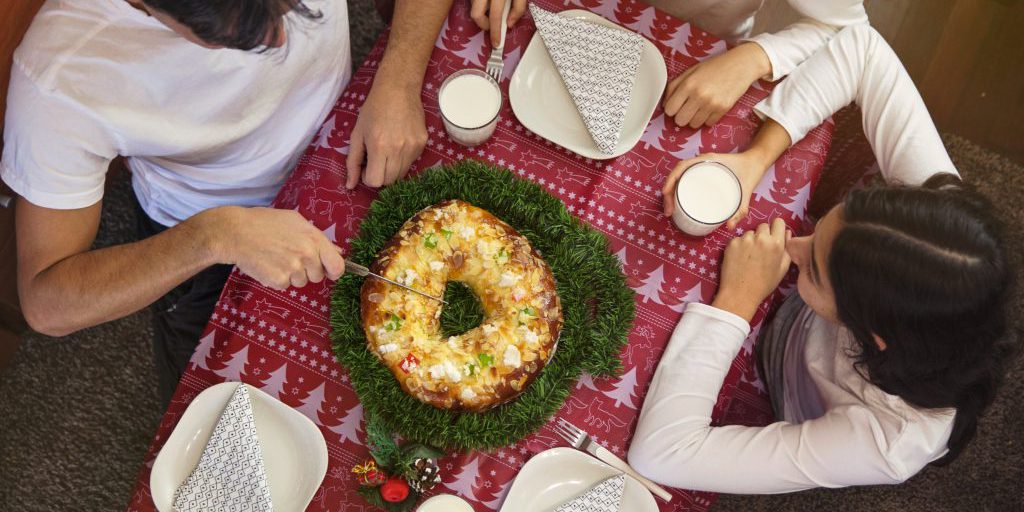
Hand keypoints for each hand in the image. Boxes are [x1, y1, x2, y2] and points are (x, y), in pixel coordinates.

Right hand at [209, 207, 344, 289]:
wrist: (236, 232)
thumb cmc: (265, 223)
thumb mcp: (295, 221)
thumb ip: (317, 237)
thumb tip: (336, 251)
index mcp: (314, 239)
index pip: (337, 266)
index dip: (333, 270)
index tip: (327, 271)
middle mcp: (307, 255)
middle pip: (318, 276)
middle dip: (307, 271)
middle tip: (290, 257)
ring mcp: (293, 269)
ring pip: (301, 282)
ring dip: (291, 275)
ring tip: (276, 258)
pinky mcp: (279, 280)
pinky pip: (285, 286)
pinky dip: (277, 279)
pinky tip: (267, 265)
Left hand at [346, 82, 427, 188]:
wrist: (398, 89)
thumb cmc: (373, 109)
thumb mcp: (357, 134)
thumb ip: (352, 161)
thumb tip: (350, 186)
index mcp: (379, 147)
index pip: (375, 181)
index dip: (368, 178)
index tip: (367, 166)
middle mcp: (398, 150)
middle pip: (389, 181)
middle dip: (380, 175)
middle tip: (376, 160)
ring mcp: (413, 148)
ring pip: (402, 174)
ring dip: (392, 169)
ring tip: (387, 151)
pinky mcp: (423, 144)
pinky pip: (411, 162)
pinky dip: (403, 159)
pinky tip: (399, 143)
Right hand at [470, 0, 527, 46]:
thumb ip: (518, 8)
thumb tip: (510, 23)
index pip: (494, 17)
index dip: (495, 32)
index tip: (496, 43)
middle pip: (476, 15)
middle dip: (484, 24)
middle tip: (492, 24)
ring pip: (473, 8)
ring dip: (482, 12)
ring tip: (493, 7)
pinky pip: (474, 2)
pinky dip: (480, 5)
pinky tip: (490, 1)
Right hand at [662, 151, 767, 228]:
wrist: (756, 162)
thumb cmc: (751, 171)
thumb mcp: (747, 190)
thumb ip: (741, 208)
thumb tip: (730, 226)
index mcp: (708, 161)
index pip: (682, 167)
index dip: (671, 180)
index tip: (666, 194)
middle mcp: (701, 162)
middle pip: (677, 175)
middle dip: (668, 192)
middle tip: (669, 211)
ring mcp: (701, 167)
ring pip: (680, 178)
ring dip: (671, 192)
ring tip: (670, 209)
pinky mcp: (703, 173)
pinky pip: (686, 179)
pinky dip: (679, 190)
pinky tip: (679, 202)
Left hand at [663, 43, 770, 127]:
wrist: (741, 65)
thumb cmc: (715, 66)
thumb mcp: (691, 71)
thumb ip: (675, 86)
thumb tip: (665, 104)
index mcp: (688, 84)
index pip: (669, 109)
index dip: (671, 108)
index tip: (676, 105)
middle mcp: (699, 95)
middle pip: (680, 121)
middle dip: (682, 116)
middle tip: (688, 108)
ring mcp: (712, 104)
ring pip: (693, 125)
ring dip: (694, 118)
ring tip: (700, 107)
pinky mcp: (723, 109)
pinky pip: (708, 124)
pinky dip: (707, 118)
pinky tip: (711, 107)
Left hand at [712, 219, 791, 321]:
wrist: (740, 293)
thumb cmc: (764, 284)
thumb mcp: (782, 269)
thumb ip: (787, 249)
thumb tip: (787, 233)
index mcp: (776, 244)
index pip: (778, 222)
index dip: (776, 228)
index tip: (773, 235)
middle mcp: (761, 238)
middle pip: (763, 226)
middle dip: (763, 234)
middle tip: (760, 249)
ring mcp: (745, 239)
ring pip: (750, 233)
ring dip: (750, 240)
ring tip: (749, 256)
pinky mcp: (731, 243)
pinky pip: (738, 239)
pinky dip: (739, 246)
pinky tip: (739, 258)